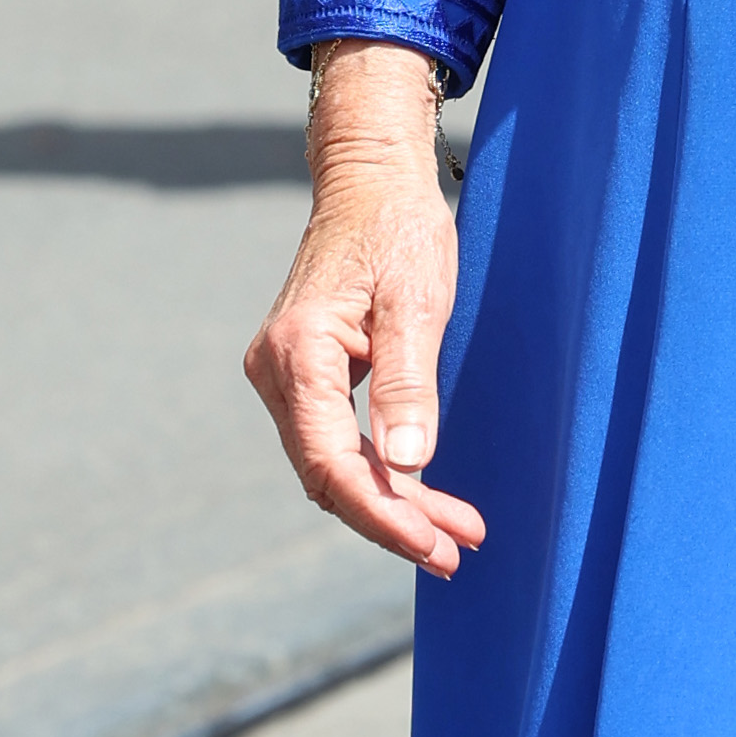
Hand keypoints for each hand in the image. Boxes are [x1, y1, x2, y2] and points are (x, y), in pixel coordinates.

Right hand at [245, 51, 483, 573]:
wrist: (371, 182)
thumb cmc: (399, 230)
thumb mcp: (418, 303)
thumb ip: (409, 385)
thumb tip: (405, 466)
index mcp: (299, 354)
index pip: (332, 463)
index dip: (383, 514)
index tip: (434, 543)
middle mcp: (277, 371)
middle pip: (329, 475)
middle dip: (393, 520)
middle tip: (458, 554)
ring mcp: (285, 376)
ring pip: (333, 466)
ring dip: (392, 503)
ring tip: (456, 536)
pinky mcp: (304, 377)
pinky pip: (336, 442)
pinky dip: (381, 473)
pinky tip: (425, 496)